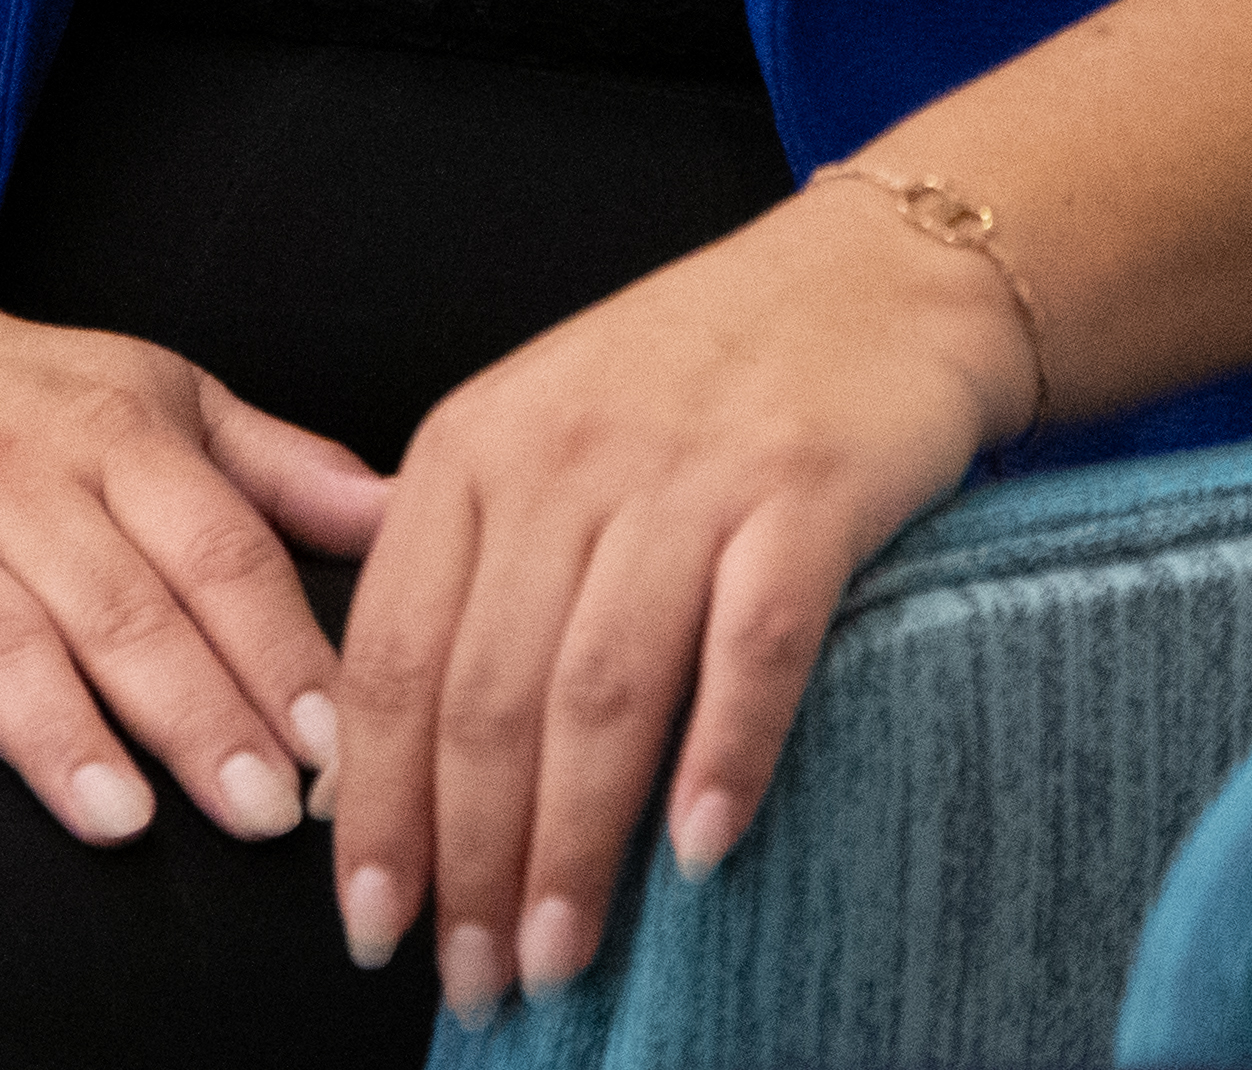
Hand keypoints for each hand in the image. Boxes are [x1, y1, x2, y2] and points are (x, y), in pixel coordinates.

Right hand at [0, 275, 381, 849]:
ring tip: (121, 818)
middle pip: (118, 604)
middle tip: (263, 812)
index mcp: (115, 432)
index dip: (281, 647)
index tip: (340, 741)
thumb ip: (281, 471)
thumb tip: (407, 518)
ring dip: (56, 730)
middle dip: (196, 712)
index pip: (218, 549)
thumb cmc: (12, 402)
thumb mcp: (158, 400)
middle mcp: (12, 478)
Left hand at [319, 172, 1031, 1012]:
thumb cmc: (699, 377)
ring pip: (603, 690)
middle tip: (477, 978)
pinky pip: (754, 645)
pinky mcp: (809, 488)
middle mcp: (569, 454)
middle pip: (489, 694)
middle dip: (472, 861)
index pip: (395, 657)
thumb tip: (370, 767)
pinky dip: (723, 755)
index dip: (378, 808)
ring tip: (560, 951)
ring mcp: (692, 470)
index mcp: (476, 445)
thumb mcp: (542, 433)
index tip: (375, 923)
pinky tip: (701, 849)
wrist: (881, 273)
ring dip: (575, 844)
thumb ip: (462, 571)